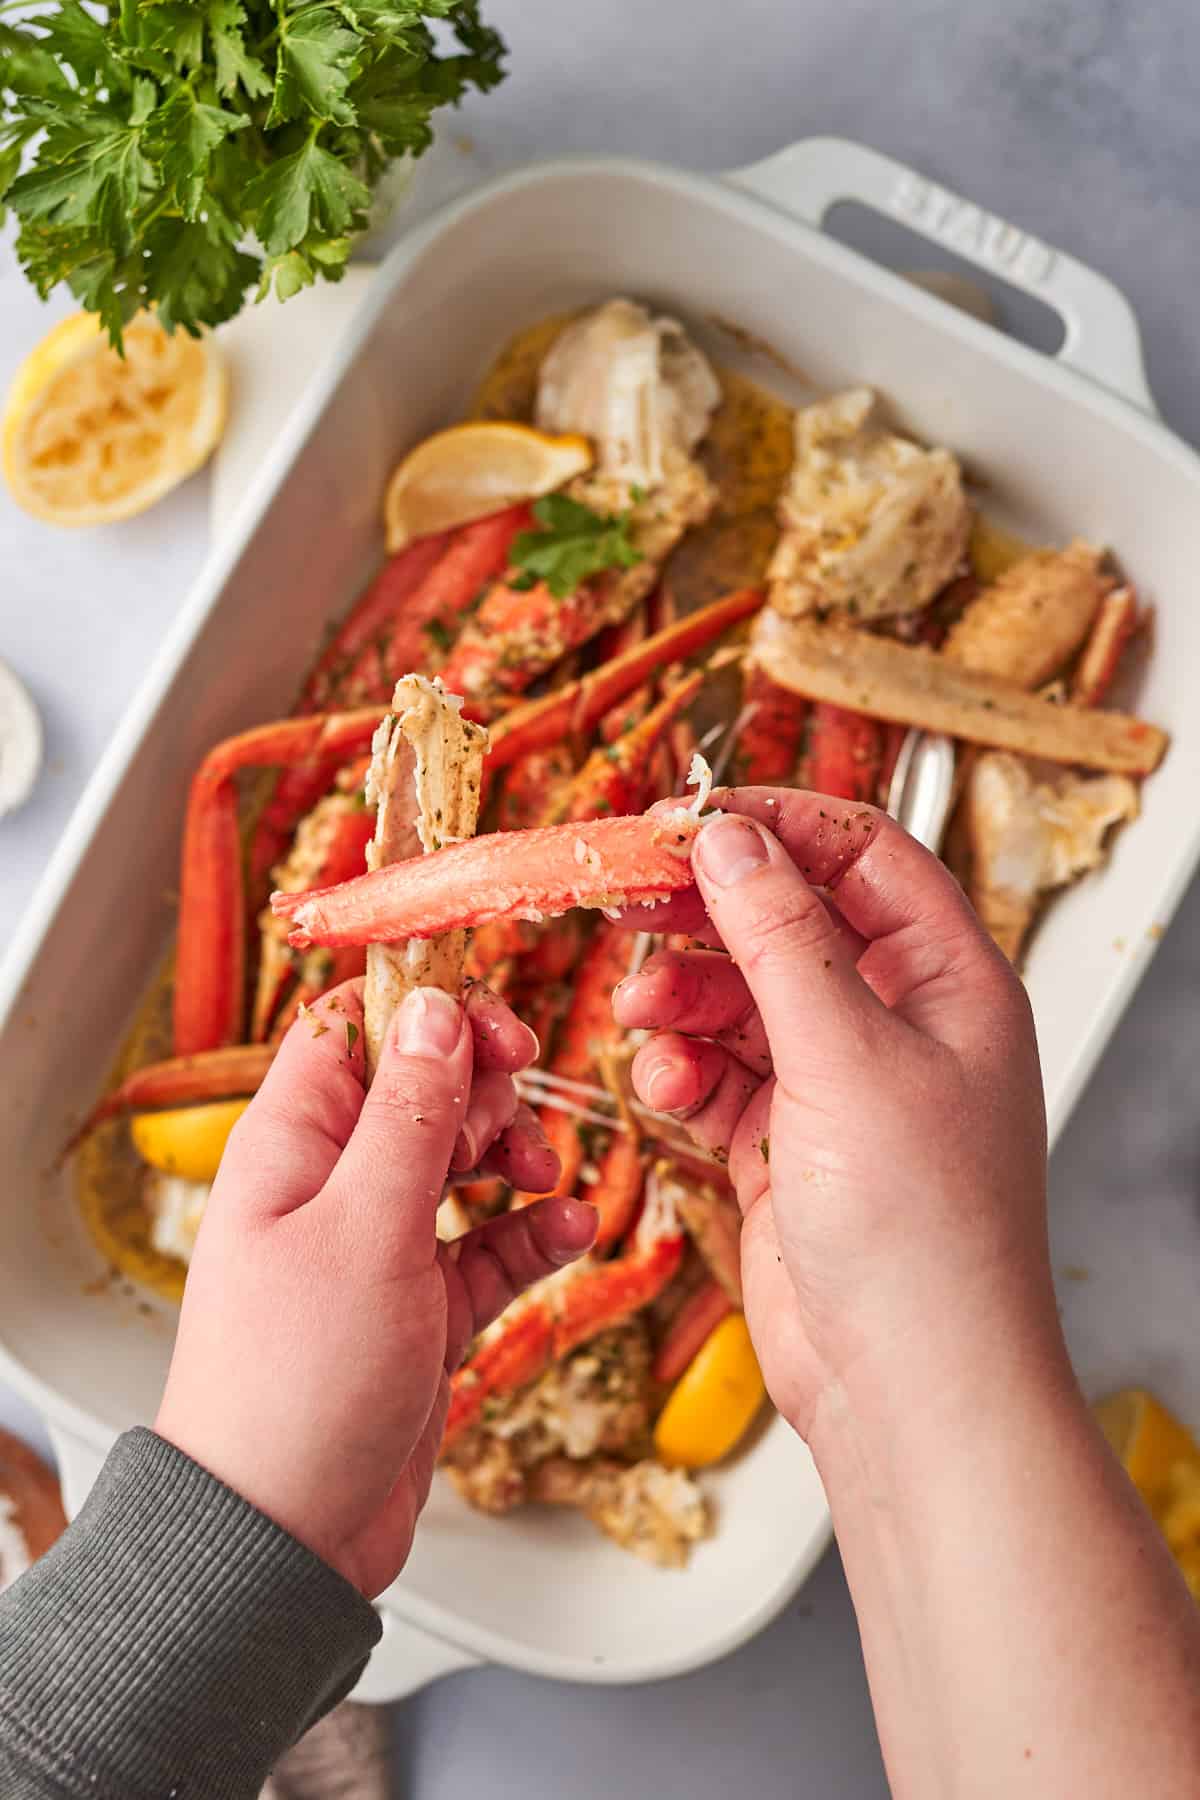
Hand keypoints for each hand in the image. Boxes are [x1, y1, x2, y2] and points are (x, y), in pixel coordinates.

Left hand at [155, 979, 595, 1597]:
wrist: (282, 1538)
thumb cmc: (295, 1384)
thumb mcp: (366, 1229)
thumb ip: (409, 1115)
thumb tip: (433, 1009)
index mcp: (291, 1147)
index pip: (354, 1032)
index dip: (427, 1014)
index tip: (498, 1030)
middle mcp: (330, 1188)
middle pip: (419, 1091)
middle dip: (483, 1092)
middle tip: (513, 1128)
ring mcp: (375, 1250)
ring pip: (460, 1167)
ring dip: (514, 1161)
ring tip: (545, 1180)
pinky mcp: (417, 1312)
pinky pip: (484, 1249)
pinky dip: (528, 1235)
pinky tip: (571, 1232)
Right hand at [611, 789, 1052, 1442]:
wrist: (909, 1388)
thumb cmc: (922, 1234)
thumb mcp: (845, 1057)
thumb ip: (778, 936)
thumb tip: (730, 839)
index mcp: (950, 978)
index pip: (862, 852)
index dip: (776, 824)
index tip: (686, 816)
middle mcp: (900, 1020)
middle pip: (790, 919)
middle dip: (709, 913)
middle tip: (630, 900)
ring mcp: (842, 1083)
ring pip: (743, 996)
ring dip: (685, 999)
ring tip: (642, 1017)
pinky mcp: (789, 1140)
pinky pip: (721, 1071)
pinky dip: (686, 1071)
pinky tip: (667, 1090)